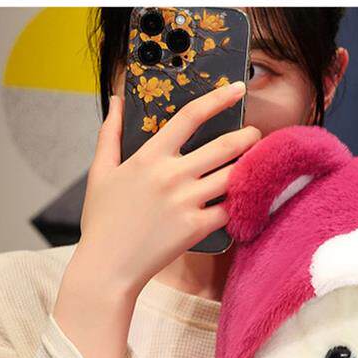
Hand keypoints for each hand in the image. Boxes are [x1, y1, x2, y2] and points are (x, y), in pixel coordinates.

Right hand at [77, 80, 259, 298]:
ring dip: (251, 167)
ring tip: (257, 164)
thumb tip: (117, 102)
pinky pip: (230, 209)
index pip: (190, 116)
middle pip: (224, 146)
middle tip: (255, 135)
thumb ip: (110, 134)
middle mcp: (171, 175)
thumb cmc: (103, 221)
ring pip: (233, 176)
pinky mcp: (196, 228)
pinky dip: (241, 202)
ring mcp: (186, 202)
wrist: (108, 267)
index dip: (218, 99)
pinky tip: (248, 197)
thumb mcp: (100, 172)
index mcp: (149, 156)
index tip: (237, 89)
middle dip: (248, 137)